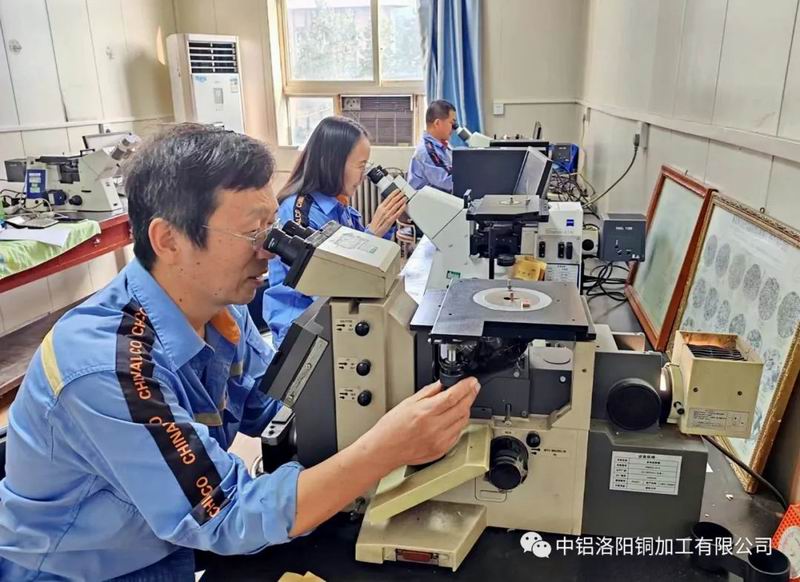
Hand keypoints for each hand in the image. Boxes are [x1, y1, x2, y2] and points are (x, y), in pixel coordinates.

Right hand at [364, 377, 479, 468]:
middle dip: (470, 395)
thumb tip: (442, 384)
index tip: (472, 382)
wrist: (384, 450)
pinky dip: (458, 424)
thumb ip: (428, 392)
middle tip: (473, 388)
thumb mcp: (407, 403)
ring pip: (463, 421)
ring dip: (465, 409)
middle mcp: (435, 427)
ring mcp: (440, 441)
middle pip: (462, 408)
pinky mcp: (441, 450)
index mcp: (425, 412)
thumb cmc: (391, 428)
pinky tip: (453, 419)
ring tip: (462, 402)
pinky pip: (457, 434)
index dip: (466, 387)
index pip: (453, 396)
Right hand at [368, 190, 406, 236]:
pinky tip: (404, 205)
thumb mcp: (378, 211)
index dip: (394, 193)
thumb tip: (390, 201)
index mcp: (380, 207)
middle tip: (403, 192)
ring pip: (396, 205)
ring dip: (402, 200)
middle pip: (393, 200)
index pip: (388, 197)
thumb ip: (384, 206)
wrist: (374, 231)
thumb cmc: (376, 222)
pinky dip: (401, 208)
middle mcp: (384, 210)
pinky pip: (398, 213)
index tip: (398, 190)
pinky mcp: (391, 220)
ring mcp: (388, 215)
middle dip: (399, 195)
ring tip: (405, 197)